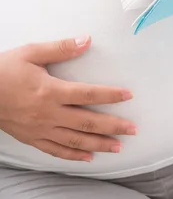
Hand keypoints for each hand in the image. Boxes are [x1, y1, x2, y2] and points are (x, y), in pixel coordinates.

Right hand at [0, 36, 136, 161]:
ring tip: (119, 147)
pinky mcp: (32, 138)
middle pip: (87, 122)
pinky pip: (56, 150)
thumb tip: (86, 40)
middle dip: (113, 126)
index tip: (128, 95)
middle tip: (133, 130)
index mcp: (50, 91)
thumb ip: (61, 48)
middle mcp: (48, 113)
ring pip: (75, 140)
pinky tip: (88, 158)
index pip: (88, 94)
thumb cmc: (4, 70)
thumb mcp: (31, 53)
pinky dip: (74, 155)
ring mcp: (40, 129)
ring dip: (99, 144)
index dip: (110, 95)